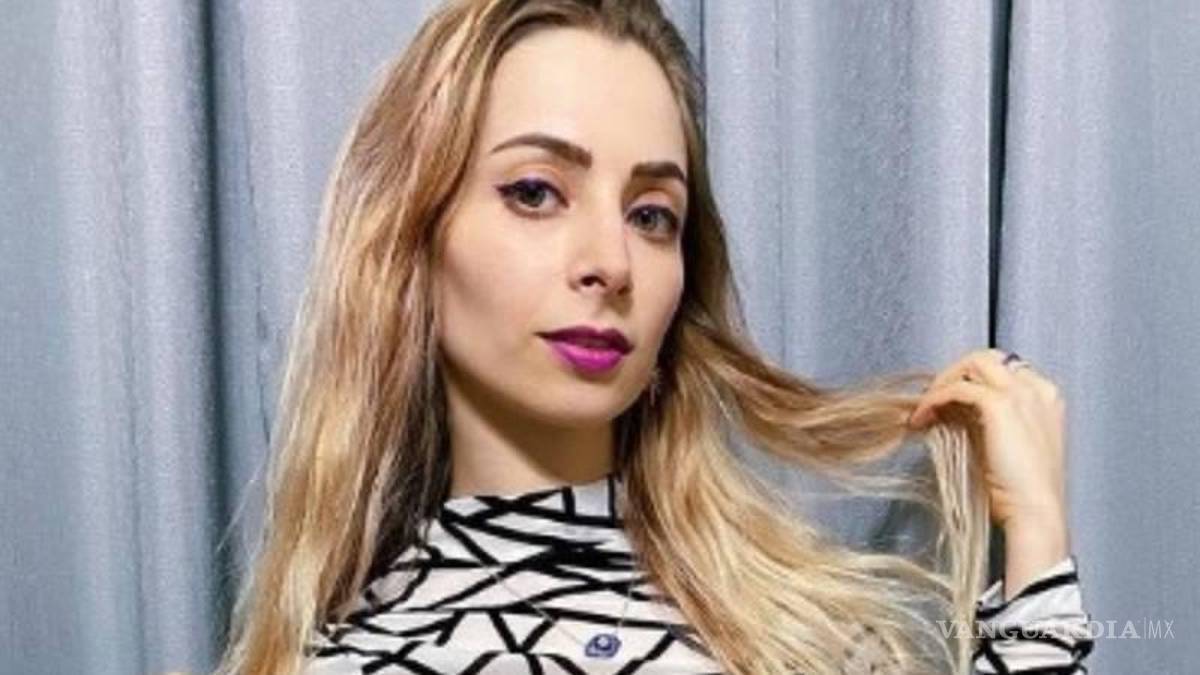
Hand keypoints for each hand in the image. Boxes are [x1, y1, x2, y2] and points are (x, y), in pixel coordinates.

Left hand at [907, 348, 1068, 531]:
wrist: (1036, 513)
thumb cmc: (1020, 490)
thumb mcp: (1005, 444)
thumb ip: (986, 419)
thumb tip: (951, 407)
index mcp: (1046, 397)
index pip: (1002, 368)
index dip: (970, 380)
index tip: (947, 400)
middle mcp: (1037, 388)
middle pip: (985, 359)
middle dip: (953, 375)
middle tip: (931, 400)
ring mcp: (1021, 394)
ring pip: (971, 364)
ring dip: (941, 383)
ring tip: (924, 410)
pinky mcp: (1000, 405)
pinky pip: (958, 388)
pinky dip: (935, 399)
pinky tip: (923, 419)